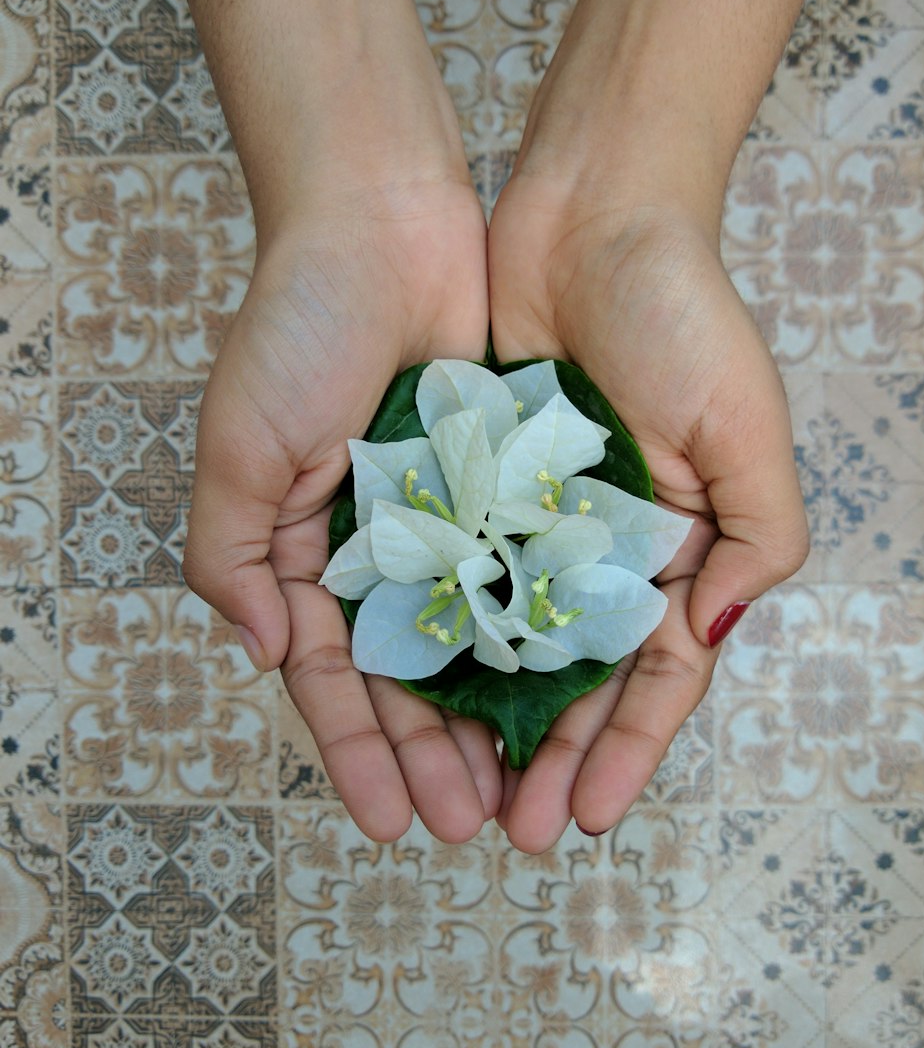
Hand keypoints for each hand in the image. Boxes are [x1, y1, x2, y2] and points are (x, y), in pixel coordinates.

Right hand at [184, 178, 502, 840]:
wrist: (384, 222)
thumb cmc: (297, 329)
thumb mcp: (240, 445)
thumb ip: (235, 556)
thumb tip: (265, 654)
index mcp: (309, 552)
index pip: (335, 679)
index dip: (358, 754)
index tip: (386, 824)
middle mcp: (382, 549)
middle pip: (409, 680)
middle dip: (432, 758)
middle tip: (469, 825)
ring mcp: (450, 522)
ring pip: (476, 643)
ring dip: (490, 720)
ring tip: (519, 791)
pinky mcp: (508, 487)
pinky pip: (527, 574)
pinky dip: (540, 636)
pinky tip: (563, 696)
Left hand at [488, 173, 809, 850]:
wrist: (591, 212)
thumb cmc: (683, 313)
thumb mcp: (745, 428)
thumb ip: (756, 537)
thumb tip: (710, 634)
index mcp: (679, 545)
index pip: (656, 674)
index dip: (625, 750)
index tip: (587, 818)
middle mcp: (607, 546)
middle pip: (577, 677)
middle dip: (551, 756)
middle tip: (513, 830)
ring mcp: (537, 521)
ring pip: (509, 642)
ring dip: (490, 717)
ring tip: (461, 788)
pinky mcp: (477, 485)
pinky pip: (456, 572)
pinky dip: (442, 633)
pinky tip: (417, 691)